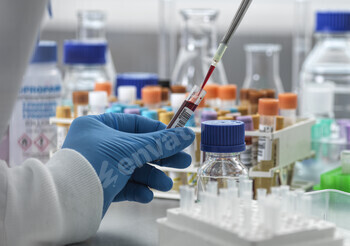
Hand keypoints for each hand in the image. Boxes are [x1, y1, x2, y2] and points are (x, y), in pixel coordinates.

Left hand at [63, 113, 194, 215]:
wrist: (67, 202)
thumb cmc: (95, 163)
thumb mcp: (131, 149)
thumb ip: (161, 142)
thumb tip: (187, 135)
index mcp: (99, 126)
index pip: (135, 125)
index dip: (158, 132)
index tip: (176, 139)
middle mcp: (98, 144)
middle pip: (138, 148)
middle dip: (161, 157)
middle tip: (183, 162)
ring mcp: (100, 166)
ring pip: (133, 169)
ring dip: (151, 177)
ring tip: (166, 185)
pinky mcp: (101, 186)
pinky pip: (123, 185)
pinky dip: (136, 189)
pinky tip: (145, 195)